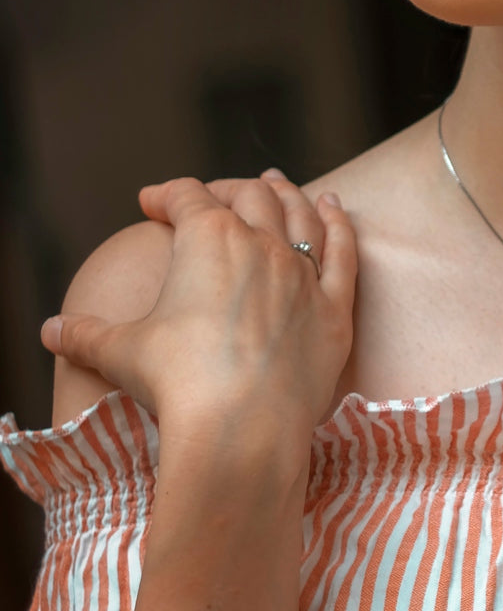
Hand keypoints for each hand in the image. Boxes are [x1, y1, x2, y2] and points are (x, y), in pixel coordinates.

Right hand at [40, 173, 356, 440]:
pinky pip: (343, 252)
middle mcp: (261, 243)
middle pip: (247, 197)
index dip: (167, 194)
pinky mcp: (334, 308)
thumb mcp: (120, 353)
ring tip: (273, 182)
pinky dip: (339, 224)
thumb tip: (51, 332)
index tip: (151, 202)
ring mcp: (303, 273)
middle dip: (226, 189)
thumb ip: (86, 335)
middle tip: (214, 195)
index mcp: (208, 239)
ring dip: (284, 193)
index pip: (187, 198)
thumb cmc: (178, 383)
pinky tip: (334, 207)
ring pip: (297, 215)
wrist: (243, 428)